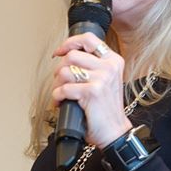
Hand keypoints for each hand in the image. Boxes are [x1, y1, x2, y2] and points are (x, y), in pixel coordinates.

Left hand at [52, 33, 130, 148]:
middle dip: (60, 69)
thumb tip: (66, 54)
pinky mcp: (92, 92)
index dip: (70, 42)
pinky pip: (63, 88)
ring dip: (57, 84)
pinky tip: (60, 102)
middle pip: (72, 55)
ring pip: (65, 71)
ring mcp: (101, 78)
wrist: (114, 131)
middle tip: (61, 81)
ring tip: (61, 93)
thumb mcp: (106, 80)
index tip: (60, 51)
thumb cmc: (106, 108)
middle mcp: (109, 67)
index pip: (89, 39)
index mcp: (114, 60)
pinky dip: (57, 96)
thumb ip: (93, 65)